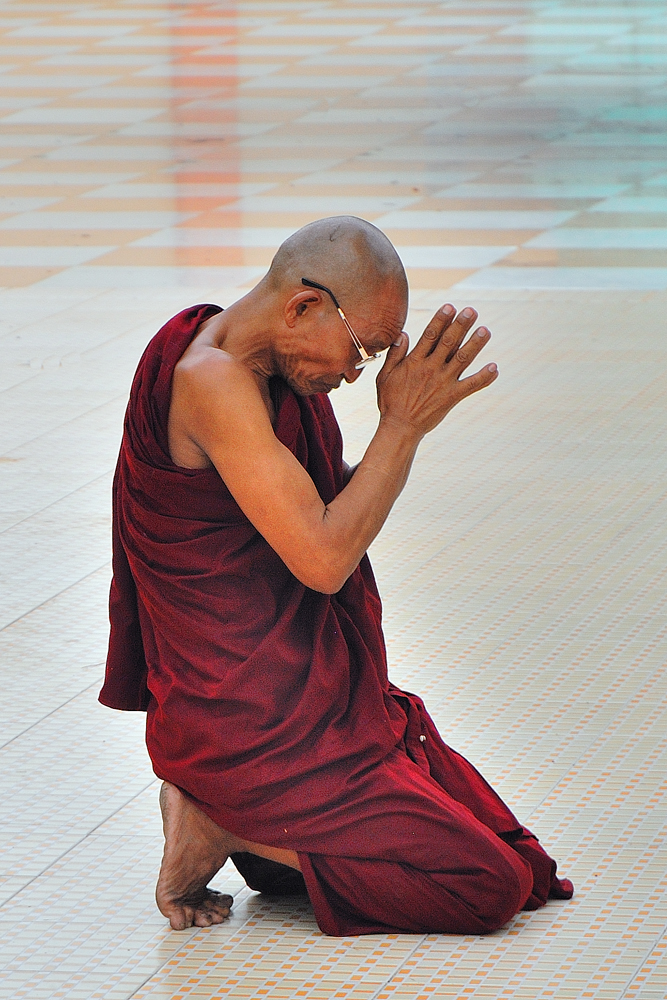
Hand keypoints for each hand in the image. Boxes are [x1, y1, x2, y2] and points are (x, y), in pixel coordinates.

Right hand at [375, 304, 497, 438]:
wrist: (400, 427)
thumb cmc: (390, 402)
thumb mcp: (385, 376)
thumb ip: (395, 354)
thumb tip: (403, 334)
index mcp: (414, 362)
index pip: (430, 335)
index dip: (441, 320)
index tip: (450, 307)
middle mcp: (430, 369)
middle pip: (448, 342)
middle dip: (461, 325)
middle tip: (472, 311)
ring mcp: (443, 383)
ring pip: (462, 359)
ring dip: (475, 344)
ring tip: (485, 330)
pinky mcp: (452, 397)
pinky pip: (471, 385)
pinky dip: (484, 377)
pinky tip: (494, 367)